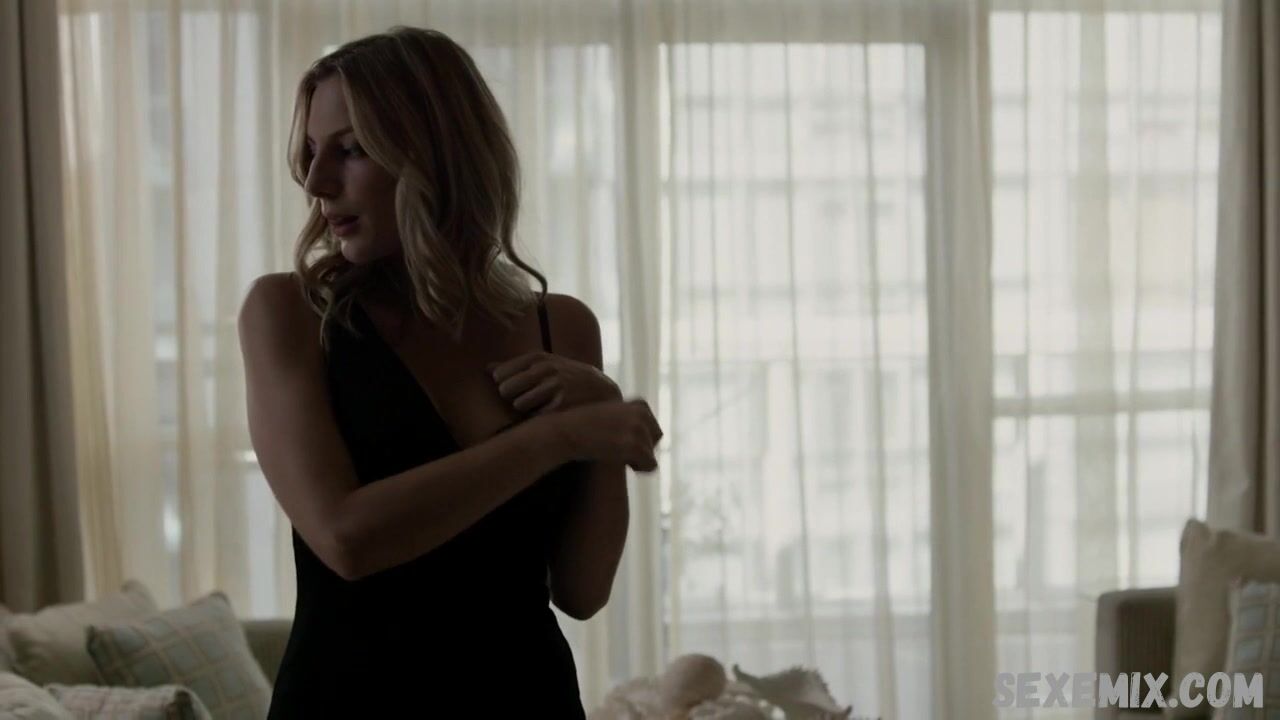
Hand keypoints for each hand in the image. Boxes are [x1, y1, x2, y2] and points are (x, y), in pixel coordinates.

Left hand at [488, 352, 620, 415]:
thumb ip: (514, 367)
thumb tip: (485, 369)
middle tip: (530, 398)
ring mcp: (554, 386)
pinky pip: (534, 417)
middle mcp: (545, 368)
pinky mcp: (561, 406)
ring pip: (519, 405)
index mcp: (538, 357)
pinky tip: (552, 414)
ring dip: (527, 410)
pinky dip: (539, 419)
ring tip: (544, 405)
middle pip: (505, 390)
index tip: (518, 388)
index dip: (504, 384)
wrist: (604, 392)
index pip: (500, 374)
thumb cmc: (567, 379)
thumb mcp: (544, 365)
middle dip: (513, 398)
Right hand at [550, 398, 662, 471]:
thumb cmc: (582, 427)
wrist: (566, 432)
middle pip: (657, 437)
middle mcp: (641, 414)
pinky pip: (650, 465)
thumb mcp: (609, 414)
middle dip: (643, 448)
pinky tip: (623, 465)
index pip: (654, 426)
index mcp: (639, 405)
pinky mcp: (634, 446)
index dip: (641, 438)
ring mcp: (638, 429)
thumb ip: (627, 419)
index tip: (623, 442)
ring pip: (651, 453)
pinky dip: (639, 469)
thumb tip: (650, 435)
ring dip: (636, 459)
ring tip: (616, 456)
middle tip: (620, 452)